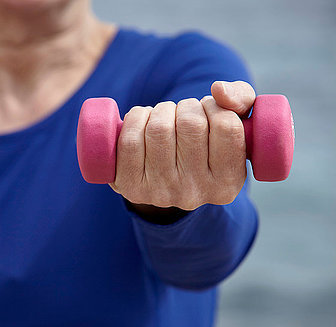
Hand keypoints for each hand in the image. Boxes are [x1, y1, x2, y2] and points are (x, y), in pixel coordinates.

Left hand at [110, 81, 255, 216]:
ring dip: (161, 111)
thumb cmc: (203, 141)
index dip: (214, 107)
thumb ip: (241, 99)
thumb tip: (218, 89)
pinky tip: (142, 123)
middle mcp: (194, 193)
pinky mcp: (130, 185)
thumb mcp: (234, 123)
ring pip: (159, 128)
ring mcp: (159, 192)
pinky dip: (136, 118)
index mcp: (227, 183)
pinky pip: (130, 139)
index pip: (227, 126)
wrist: (162, 175)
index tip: (207, 111)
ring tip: (164, 119)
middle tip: (183, 115)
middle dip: (186, 107)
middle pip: (191, 124)